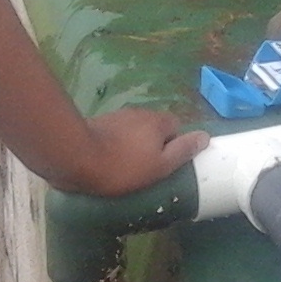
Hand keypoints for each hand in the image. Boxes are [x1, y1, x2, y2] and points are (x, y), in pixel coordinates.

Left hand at [56, 107, 208, 197]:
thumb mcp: (159, 166)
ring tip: (125, 167)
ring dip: (133, 144)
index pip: (176, 127)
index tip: (165, 164)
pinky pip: (115, 133)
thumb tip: (205, 136)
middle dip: (152, 144)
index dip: (174, 145)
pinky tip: (107, 161)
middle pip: (154, 127)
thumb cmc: (122, 166)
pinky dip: (115, 144)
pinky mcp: (98, 123)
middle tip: (146, 168)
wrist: (75, 156)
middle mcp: (140, 113)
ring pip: (134, 130)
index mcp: (158, 121)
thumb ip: (183, 151)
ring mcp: (117, 116)